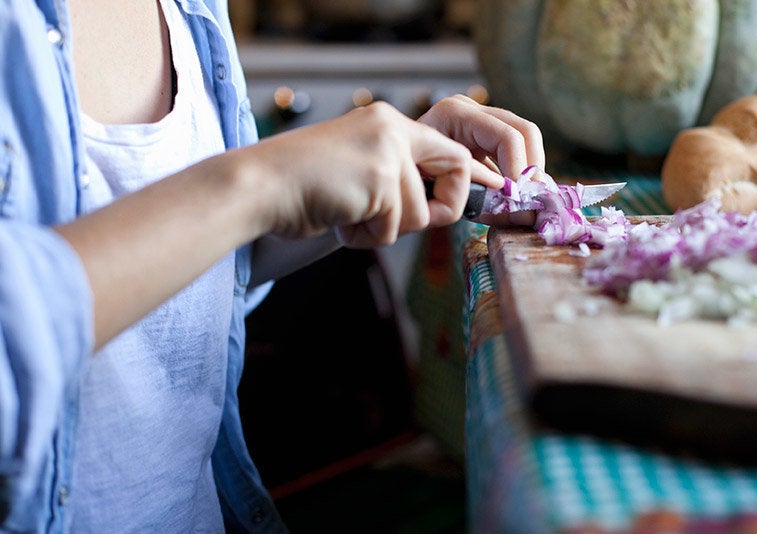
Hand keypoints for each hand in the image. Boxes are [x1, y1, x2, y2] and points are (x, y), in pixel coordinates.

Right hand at [244, 101, 487, 247]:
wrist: (259, 187)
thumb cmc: (299, 187)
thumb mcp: (357, 169)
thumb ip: (395, 178)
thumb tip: (436, 207)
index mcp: (385, 123)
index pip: (447, 148)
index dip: (465, 179)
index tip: (480, 195)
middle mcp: (391, 128)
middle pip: (456, 167)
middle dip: (444, 206)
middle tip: (399, 221)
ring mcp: (388, 152)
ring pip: (419, 215)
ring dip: (383, 229)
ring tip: (347, 214)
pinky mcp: (381, 179)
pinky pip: (394, 229)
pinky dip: (365, 236)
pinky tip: (339, 218)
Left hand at [418, 95, 544, 225]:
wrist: (392, 171)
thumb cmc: (411, 181)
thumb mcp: (443, 189)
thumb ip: (482, 199)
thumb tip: (523, 214)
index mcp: (454, 115)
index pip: (506, 137)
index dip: (519, 170)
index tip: (519, 199)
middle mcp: (469, 109)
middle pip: (525, 131)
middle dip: (532, 168)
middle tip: (530, 199)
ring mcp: (478, 115)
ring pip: (527, 137)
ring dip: (530, 170)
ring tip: (525, 197)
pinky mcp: (485, 130)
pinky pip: (517, 146)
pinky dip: (521, 170)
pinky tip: (517, 191)